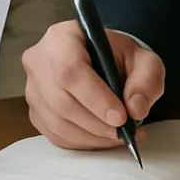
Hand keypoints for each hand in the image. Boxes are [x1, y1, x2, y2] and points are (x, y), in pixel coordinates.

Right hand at [22, 19, 164, 149]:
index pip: (70, 69)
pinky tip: (103, 138)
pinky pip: (55, 135)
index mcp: (62, 37)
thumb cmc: (119, 57)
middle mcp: (39, 61)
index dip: (94, 97)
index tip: (121, 117)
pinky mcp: (35, 111)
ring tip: (120, 136)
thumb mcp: (143, 60)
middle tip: (124, 131)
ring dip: (92, 136)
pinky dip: (83, 142)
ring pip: (57, 122)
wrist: (103, 61)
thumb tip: (136, 109)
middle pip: (60, 100)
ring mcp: (33, 88)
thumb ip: (146, 80)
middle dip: (96, 123)